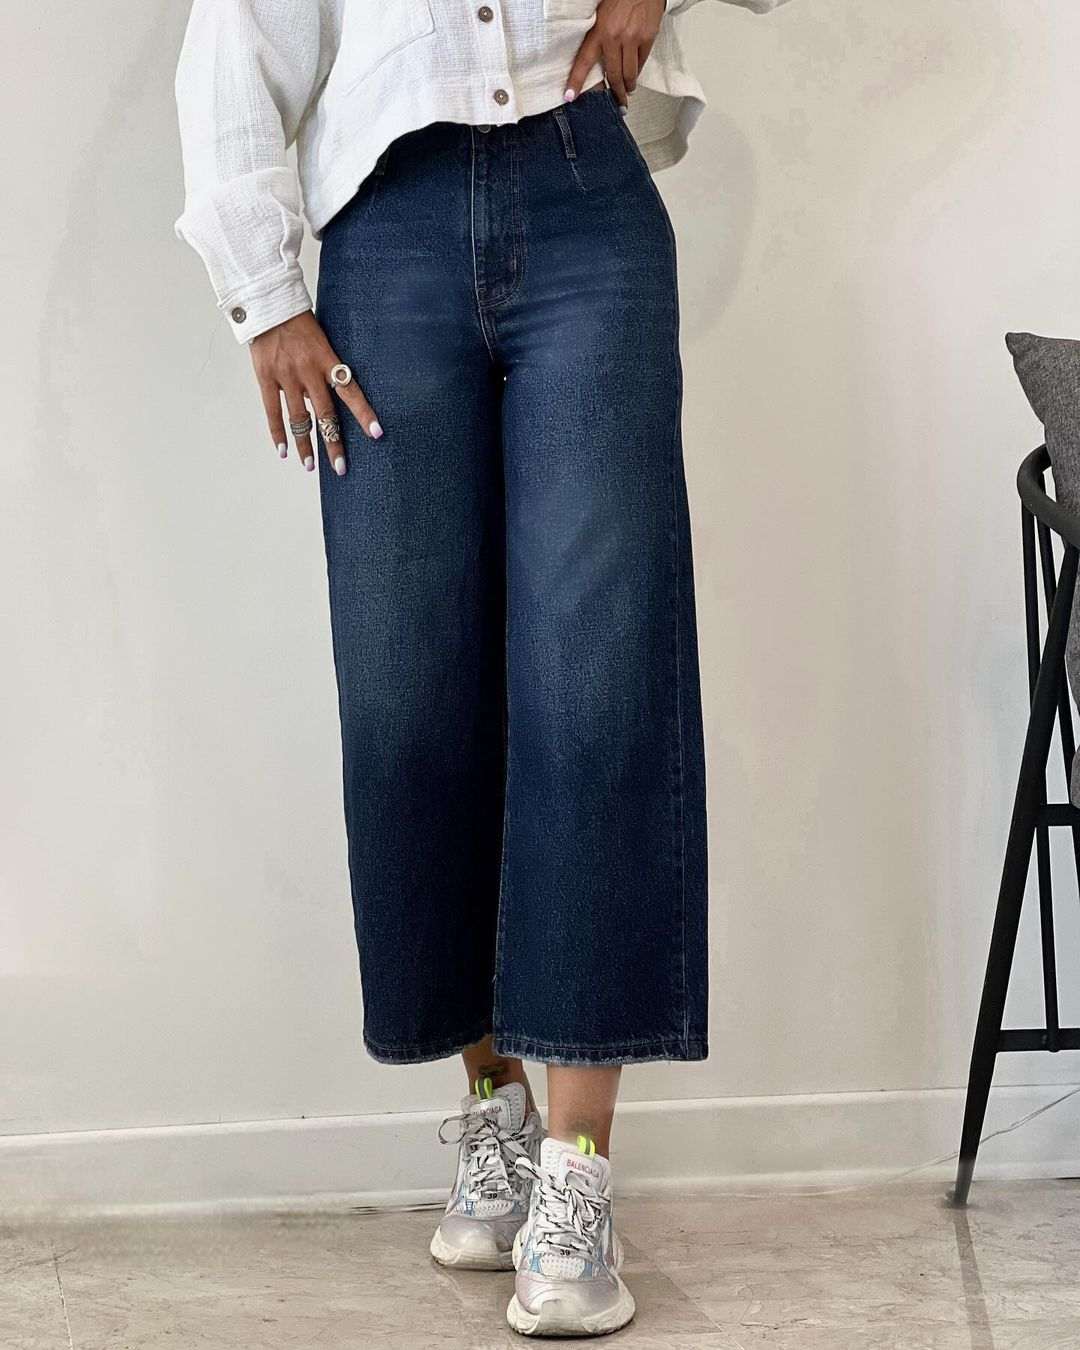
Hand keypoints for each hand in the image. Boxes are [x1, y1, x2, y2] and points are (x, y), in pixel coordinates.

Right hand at [250, 310, 381, 476]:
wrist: (268, 305)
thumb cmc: (300, 324)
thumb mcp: (323, 342)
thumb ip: (328, 370)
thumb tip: (332, 399)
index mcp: (327, 360)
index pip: (351, 391)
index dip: (363, 413)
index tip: (376, 433)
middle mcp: (309, 371)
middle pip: (325, 414)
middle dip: (333, 443)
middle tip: (341, 468)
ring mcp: (287, 376)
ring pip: (299, 419)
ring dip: (305, 446)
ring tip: (311, 466)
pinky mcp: (266, 378)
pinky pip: (273, 412)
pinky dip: (279, 433)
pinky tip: (283, 452)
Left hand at [564, 0, 665, 110]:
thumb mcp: (601, 15)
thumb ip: (598, 36)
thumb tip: (596, 61)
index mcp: (599, 31)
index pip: (584, 61)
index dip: (576, 81)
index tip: (570, 97)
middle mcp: (614, 37)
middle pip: (613, 75)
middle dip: (615, 93)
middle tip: (617, 102)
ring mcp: (632, 39)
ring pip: (629, 74)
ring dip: (628, 86)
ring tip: (627, 91)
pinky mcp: (647, 38)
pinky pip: (641, 63)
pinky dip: (637, 71)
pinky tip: (635, 74)